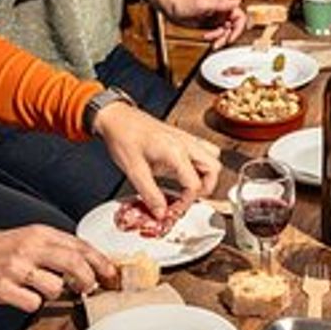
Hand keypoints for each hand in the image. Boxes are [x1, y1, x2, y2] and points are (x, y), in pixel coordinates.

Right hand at [0, 225, 116, 311]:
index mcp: (39, 234)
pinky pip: (32, 303)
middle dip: (89, 279)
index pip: (80, 245)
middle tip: (89, 288)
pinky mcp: (3, 288)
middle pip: (75, 263)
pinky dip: (33, 304)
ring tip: (43, 289)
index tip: (111, 273)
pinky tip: (25, 296)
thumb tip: (87, 261)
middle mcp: (30, 248)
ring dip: (56, 293)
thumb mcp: (29, 237)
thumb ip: (55, 247)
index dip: (100, 261)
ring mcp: (17, 268)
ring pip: (56, 287)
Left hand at [92, 101, 221, 216]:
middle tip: (187, 198)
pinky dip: (199, 165)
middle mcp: (186, 143)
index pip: (195, 184)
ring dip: (206, 175)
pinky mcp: (182, 138)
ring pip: (213, 158)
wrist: (116, 117)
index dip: (186, 201)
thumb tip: (161, 212)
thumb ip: (150, 194)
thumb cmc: (123, 137)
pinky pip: (202, 151)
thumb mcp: (134, 170)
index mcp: (176, 152)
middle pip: (214, 169)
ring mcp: (186, 139)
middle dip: (205, 188)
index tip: (173, 208)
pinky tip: (182, 172)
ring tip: (188, 186)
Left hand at [153, 0, 246, 46]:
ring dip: (219, 38)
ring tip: (209, 40)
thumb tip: (238, 1)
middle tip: (217, 43)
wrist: (169, 7)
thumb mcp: (203, 5)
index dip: (238, 29)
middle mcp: (221, 10)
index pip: (239, 17)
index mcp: (223, 3)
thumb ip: (221, 4)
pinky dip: (214, 38)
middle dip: (226, 36)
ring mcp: (216, 17)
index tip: (230, 37)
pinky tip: (206, 37)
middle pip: (233, 27)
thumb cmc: (182, 3)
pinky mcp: (210, 24)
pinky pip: (217, 33)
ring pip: (226, 32)